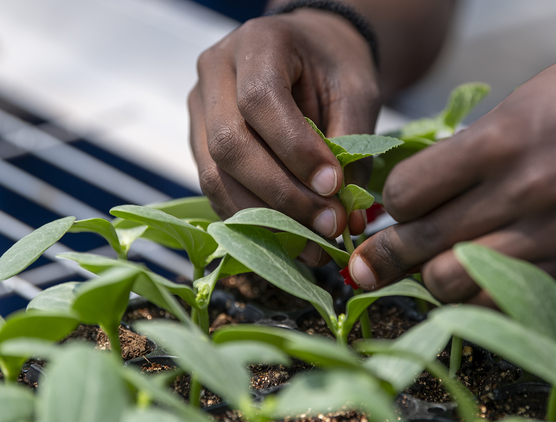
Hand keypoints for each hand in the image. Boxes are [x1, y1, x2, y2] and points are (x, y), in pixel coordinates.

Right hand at [189, 8, 379, 265]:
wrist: (311, 53)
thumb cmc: (335, 68)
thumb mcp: (356, 92)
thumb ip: (351, 145)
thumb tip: (346, 217)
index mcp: (257, 43)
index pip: (259, 101)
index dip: (294, 150)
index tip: (333, 185)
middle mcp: (215, 73)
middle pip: (229, 145)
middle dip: (280, 195)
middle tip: (328, 225)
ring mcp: (199, 109)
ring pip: (215, 176)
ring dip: (264, 218)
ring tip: (312, 244)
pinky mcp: (199, 143)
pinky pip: (216, 190)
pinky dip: (252, 219)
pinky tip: (289, 238)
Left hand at [349, 53, 555, 303]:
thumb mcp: (512, 109)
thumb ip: (461, 158)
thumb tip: (407, 203)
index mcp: (498, 143)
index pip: (406, 192)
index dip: (391, 202)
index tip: (398, 205)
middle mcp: (520, 192)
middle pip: (419, 243)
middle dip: (385, 254)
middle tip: (368, 262)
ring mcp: (548, 236)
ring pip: (451, 284)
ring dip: (431, 278)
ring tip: (434, 266)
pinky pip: (500, 303)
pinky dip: (476, 298)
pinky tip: (474, 283)